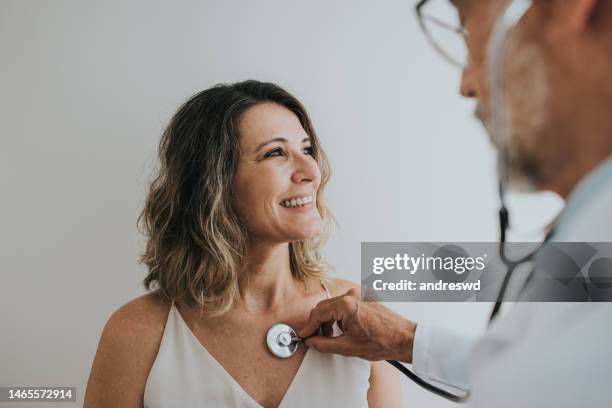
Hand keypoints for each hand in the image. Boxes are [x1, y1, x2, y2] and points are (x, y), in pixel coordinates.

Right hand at [297, 288, 416, 362]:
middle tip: (314, 338)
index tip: (304, 336)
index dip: (308, 326)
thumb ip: (324, 344)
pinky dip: (339, 315)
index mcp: (346, 305)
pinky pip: (345, 304)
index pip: (317, 313)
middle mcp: (352, 294)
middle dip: (317, 323)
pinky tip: (342, 329)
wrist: (404, 339)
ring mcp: (359, 293)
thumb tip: (311, 341)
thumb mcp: (347, 347)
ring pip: (334, 305)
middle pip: (324, 307)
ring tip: (330, 336)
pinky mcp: (365, 296)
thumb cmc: (382, 342)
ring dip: (328, 319)